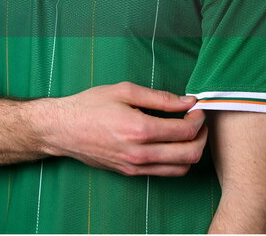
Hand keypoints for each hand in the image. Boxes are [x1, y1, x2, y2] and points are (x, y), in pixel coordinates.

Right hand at [34, 81, 206, 176]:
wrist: (62, 129)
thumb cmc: (89, 106)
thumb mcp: (123, 91)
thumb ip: (159, 97)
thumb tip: (187, 101)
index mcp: (139, 129)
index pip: (185, 130)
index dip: (198, 118)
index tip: (196, 108)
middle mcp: (140, 153)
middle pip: (190, 153)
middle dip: (202, 136)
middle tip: (199, 122)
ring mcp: (135, 166)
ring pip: (181, 168)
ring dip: (192, 151)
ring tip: (188, 134)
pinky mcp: (130, 173)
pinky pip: (165, 173)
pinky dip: (176, 161)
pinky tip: (171, 144)